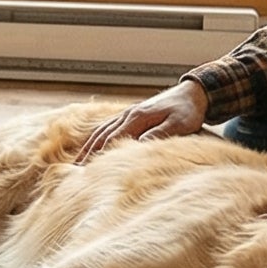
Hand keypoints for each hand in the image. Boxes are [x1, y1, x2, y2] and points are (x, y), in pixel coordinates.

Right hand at [76, 79, 207, 162]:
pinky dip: (95, 138)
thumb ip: (158, 135)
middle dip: (88, 155)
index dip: (100, 156)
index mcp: (137, 117)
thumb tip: (138, 147)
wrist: (191, 93)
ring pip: (101, 131)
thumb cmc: (187, 111)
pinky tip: (91, 147)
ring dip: (88, 147)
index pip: (113, 140)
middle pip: (102, 137)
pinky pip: (107, 127)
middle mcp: (127, 115)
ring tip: (77, 164)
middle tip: (75, 174)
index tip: (90, 173)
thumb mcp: (179, 124)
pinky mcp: (130, 115)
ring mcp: (127, 114)